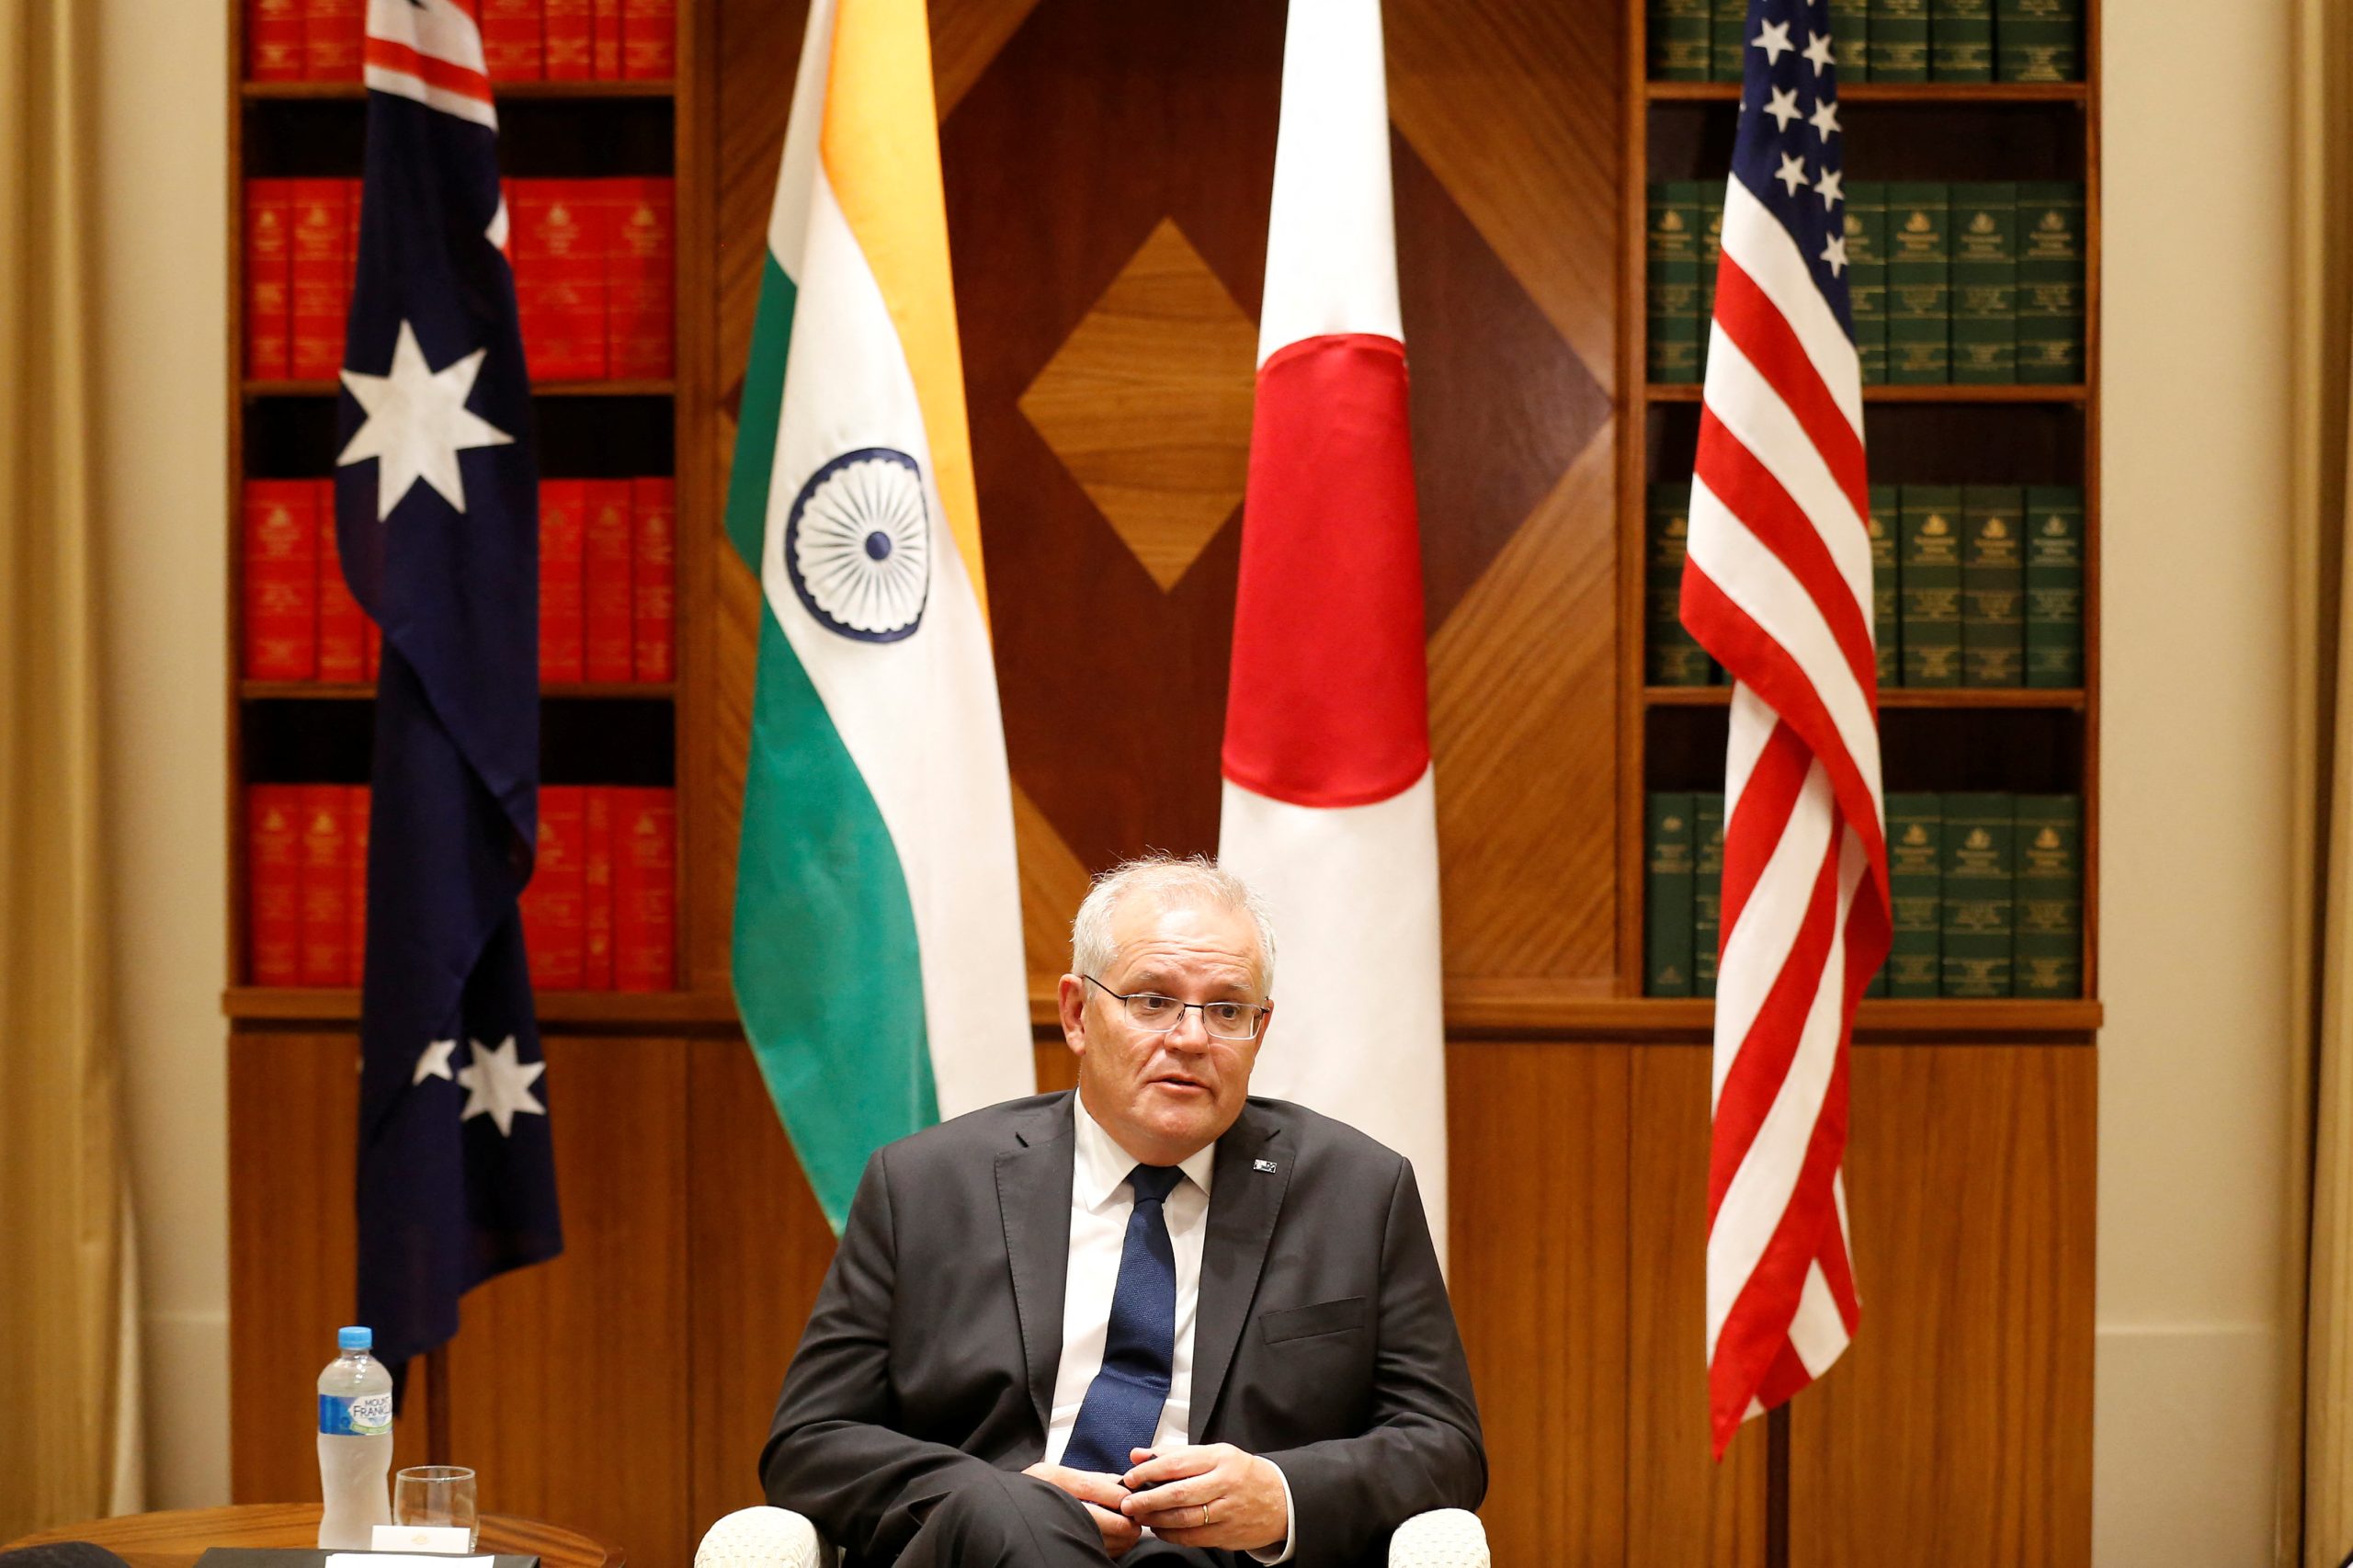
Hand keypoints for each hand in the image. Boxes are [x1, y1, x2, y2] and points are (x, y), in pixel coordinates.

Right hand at [1022, 1462, 1142, 1557]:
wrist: (1005, 1508)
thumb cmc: (1034, 1491)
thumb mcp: (1058, 1474)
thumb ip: (1091, 1478)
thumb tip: (1121, 1483)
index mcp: (1051, 1478)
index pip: (1088, 1486)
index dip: (1114, 1495)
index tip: (1130, 1500)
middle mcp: (1049, 1499)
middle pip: (1093, 1516)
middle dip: (1121, 1522)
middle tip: (1135, 1522)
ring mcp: (1051, 1523)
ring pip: (1092, 1535)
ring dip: (1117, 1538)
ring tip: (1128, 1533)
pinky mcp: (1056, 1542)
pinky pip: (1088, 1547)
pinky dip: (1107, 1548)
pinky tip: (1114, 1543)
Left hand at [1117, 1444, 1288, 1552]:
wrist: (1282, 1500)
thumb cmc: (1242, 1474)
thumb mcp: (1214, 1454)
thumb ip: (1175, 1454)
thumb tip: (1138, 1454)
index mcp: (1220, 1458)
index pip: (1177, 1463)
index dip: (1149, 1471)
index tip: (1131, 1477)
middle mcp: (1224, 1483)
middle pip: (1179, 1493)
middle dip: (1148, 1499)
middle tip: (1127, 1502)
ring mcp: (1227, 1511)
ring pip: (1184, 1518)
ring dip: (1156, 1519)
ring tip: (1139, 1516)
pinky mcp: (1227, 1534)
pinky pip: (1193, 1537)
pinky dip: (1171, 1534)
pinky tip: (1159, 1529)